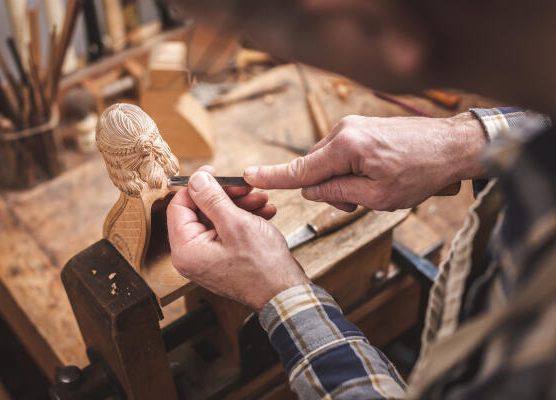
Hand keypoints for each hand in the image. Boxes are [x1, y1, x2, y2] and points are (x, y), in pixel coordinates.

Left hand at [167, 166, 310, 310]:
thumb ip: (212, 199)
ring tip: (261, 200)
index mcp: (186, 250)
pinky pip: (227, 232)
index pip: (178, 206)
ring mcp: (207, 258)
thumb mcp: (236, 224)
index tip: (214, 172)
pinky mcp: (222, 259)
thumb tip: (196, 179)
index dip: (197, 186)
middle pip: (200, 211)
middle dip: (225, 196)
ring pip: (217, 219)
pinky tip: (264, 212)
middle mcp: (192, 256)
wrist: (285, 294)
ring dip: (239, 205)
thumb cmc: (262, 267)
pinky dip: (244, 219)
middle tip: (245, 187)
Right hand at [244, 113, 486, 210]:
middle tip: (360, 201)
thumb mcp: (378, 197)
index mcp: (346, 148)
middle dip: (330, 190)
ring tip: (375, 187)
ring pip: (328, 163)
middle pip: (315, 169)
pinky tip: (376, 174)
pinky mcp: (360, 127)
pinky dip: (350, 169)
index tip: (247, 175)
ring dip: (342, 181)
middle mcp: (343, 131)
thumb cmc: (421, 173)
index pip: (301, 169)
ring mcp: (352, 126)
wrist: (453, 146)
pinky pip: (341, 153)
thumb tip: (312, 189)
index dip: (273, 176)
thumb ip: (338, 194)